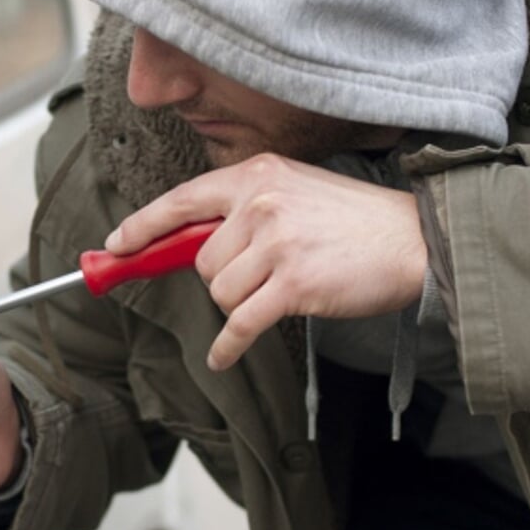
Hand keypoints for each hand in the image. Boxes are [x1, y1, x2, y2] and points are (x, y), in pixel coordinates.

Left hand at [106, 152, 427, 369]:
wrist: (412, 240)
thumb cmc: (354, 221)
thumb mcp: (296, 190)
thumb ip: (247, 207)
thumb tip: (191, 241)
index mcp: (257, 175)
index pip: (182, 200)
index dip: (143, 226)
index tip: (116, 244)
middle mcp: (261, 203)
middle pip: (200, 260)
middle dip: (221, 278)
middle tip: (261, 277)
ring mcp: (276, 244)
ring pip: (219, 293)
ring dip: (239, 305)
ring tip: (279, 292)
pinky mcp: (293, 285)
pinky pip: (239, 324)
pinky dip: (228, 346)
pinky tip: (224, 354)